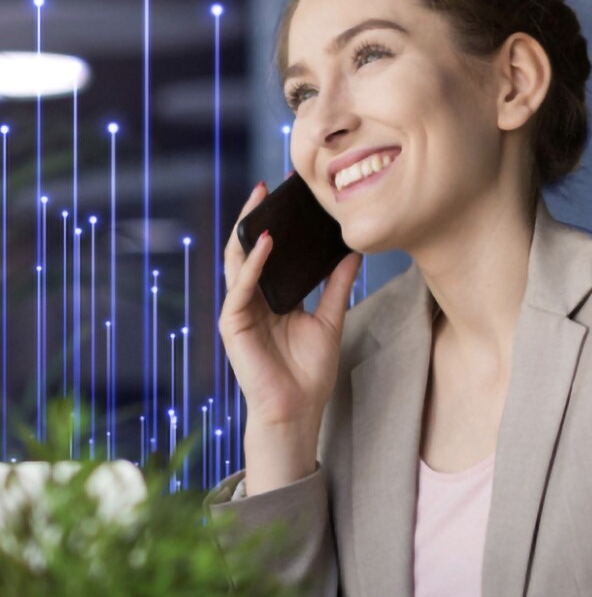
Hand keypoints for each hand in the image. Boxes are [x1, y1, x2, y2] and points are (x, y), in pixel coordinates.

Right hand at [220, 182, 361, 442]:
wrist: (298, 410)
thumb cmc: (310, 371)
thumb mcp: (330, 319)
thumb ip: (338, 286)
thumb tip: (354, 253)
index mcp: (273, 297)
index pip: (271, 252)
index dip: (277, 225)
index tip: (290, 197)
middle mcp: (254, 299)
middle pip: (249, 250)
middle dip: (255, 217)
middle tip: (268, 186)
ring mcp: (240, 311)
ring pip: (237, 262)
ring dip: (246, 231)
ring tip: (259, 201)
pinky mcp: (233, 324)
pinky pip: (240, 288)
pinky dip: (251, 265)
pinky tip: (263, 244)